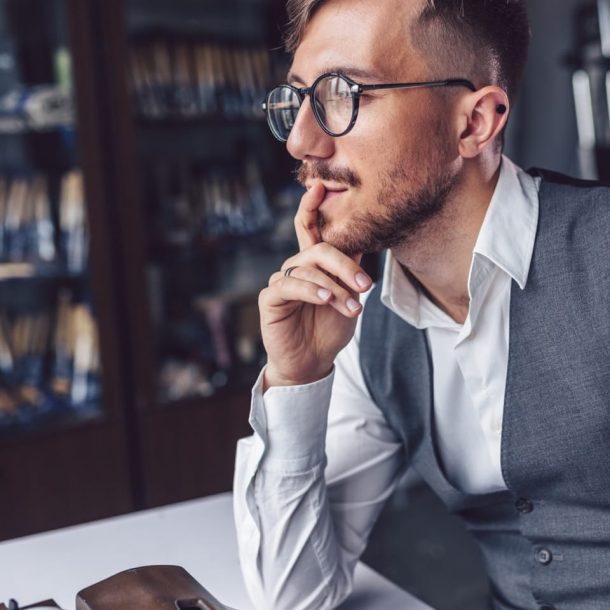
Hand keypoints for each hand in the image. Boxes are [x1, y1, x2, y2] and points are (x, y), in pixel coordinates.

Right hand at [259, 182, 371, 389]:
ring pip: (309, 269)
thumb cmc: (329, 329)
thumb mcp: (348, 296)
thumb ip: (350, 268)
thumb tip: (362, 237)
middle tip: (365, 286)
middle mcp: (296, 268)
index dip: (311, 207)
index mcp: (313, 264)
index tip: (319, 187)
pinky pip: (291, 286)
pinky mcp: (271, 299)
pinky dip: (311, 290)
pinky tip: (325, 299)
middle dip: (344, 265)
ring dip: (335, 287)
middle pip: (318, 249)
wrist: (313, 362)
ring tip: (352, 307)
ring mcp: (281, 282)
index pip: (310, 229)